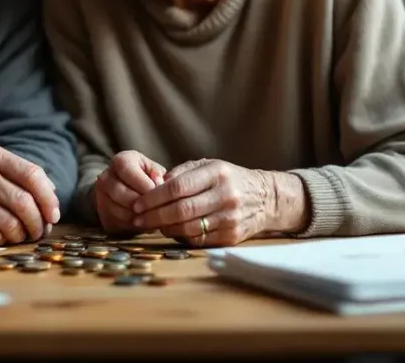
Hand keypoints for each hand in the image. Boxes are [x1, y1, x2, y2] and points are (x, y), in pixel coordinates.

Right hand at [0, 141, 59, 244]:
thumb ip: (14, 176)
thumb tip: (51, 194)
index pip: (32, 174)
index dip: (48, 198)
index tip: (53, 214)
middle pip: (25, 201)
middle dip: (38, 222)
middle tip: (39, 232)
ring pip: (12, 221)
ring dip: (21, 235)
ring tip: (19, 236)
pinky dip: (1, 240)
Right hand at [93, 150, 165, 233]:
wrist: (125, 189)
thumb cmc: (144, 177)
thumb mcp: (152, 169)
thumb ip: (156, 173)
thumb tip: (159, 182)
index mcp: (120, 161)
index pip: (127, 170)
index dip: (144, 183)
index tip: (159, 193)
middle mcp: (105, 176)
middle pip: (121, 192)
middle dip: (141, 203)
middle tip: (156, 208)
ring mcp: (101, 197)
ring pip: (119, 210)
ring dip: (137, 216)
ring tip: (152, 216)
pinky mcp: (103, 214)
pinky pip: (118, 222)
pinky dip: (132, 225)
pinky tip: (143, 222)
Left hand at [130, 159, 305, 246]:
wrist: (267, 198)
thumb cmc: (229, 179)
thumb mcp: (209, 166)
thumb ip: (182, 173)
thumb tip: (155, 184)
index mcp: (217, 173)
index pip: (178, 187)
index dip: (154, 197)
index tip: (138, 203)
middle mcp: (225, 195)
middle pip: (181, 209)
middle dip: (154, 215)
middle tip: (137, 219)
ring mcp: (231, 217)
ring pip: (188, 227)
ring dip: (165, 228)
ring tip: (151, 225)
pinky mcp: (233, 236)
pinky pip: (200, 239)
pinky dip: (181, 237)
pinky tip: (171, 231)